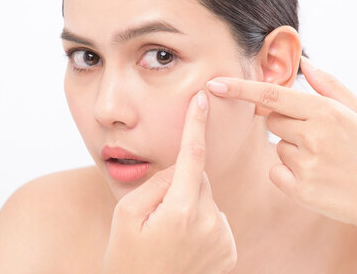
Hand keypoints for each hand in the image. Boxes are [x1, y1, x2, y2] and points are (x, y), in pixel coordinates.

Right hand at [102, 91, 236, 273]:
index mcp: (181, 211)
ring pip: (207, 198)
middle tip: (158, 213)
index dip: (196, 124)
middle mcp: (209, 222)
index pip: (192, 155)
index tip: (202, 99)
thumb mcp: (126, 215)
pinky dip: (202, 223)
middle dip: (181, 183)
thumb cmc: (128, 258)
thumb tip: (180, 169)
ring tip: (170, 235)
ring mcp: (223, 238)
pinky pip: (216, 219)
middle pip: (198, 178)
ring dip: (191, 205)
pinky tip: (186, 244)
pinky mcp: (230, 250)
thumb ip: (156, 183)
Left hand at [205, 57, 356, 232]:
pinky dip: (289, 173)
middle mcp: (313, 137)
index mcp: (327, 112)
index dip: (240, 88)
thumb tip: (305, 64)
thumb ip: (330, 86)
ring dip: (293, 149)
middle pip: (272, 120)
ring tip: (326, 160)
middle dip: (286, 122)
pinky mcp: (300, 191)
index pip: (272, 95)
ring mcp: (305, 166)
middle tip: (319, 136)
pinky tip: (318, 177)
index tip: (214, 84)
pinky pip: (277, 172)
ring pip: (278, 147)